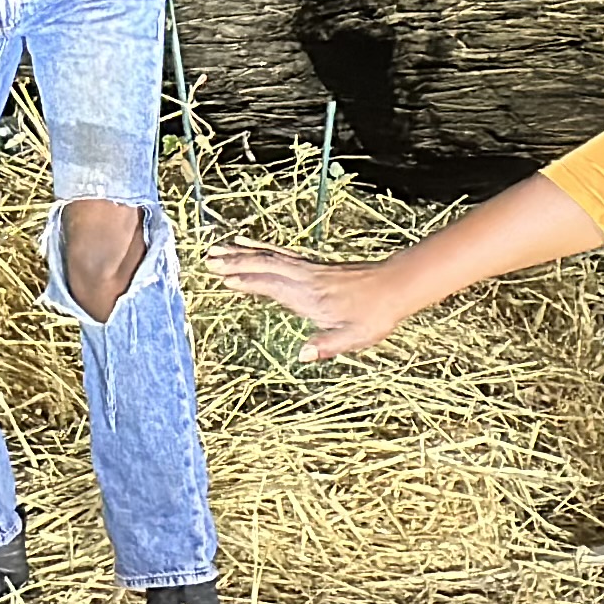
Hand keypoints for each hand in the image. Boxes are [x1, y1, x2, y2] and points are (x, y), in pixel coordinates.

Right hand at [208, 244, 414, 362]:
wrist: (395, 286)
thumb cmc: (375, 314)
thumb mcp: (355, 337)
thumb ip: (327, 345)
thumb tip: (302, 356)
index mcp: (310, 296)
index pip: (271, 284)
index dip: (247, 280)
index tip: (223, 277)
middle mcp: (305, 278)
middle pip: (265, 264)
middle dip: (235, 261)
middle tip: (208, 258)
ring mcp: (308, 270)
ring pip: (270, 256)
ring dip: (243, 252)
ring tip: (218, 248)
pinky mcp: (314, 267)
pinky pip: (281, 255)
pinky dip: (261, 249)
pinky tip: (251, 247)